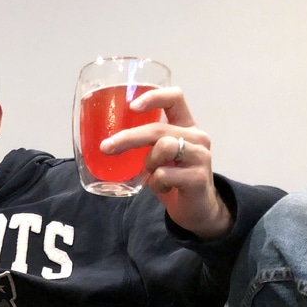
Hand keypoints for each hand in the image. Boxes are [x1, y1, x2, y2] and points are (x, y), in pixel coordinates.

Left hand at [100, 87, 231, 238]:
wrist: (197, 209)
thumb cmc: (172, 179)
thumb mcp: (157, 157)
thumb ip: (144, 144)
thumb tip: (107, 141)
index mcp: (186, 126)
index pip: (174, 98)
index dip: (153, 97)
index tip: (131, 106)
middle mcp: (197, 137)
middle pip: (158, 128)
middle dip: (128, 138)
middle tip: (106, 148)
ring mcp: (201, 156)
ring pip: (164, 147)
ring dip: (149, 163)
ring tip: (153, 174)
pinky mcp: (199, 177)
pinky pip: (164, 174)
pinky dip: (156, 184)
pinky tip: (163, 188)